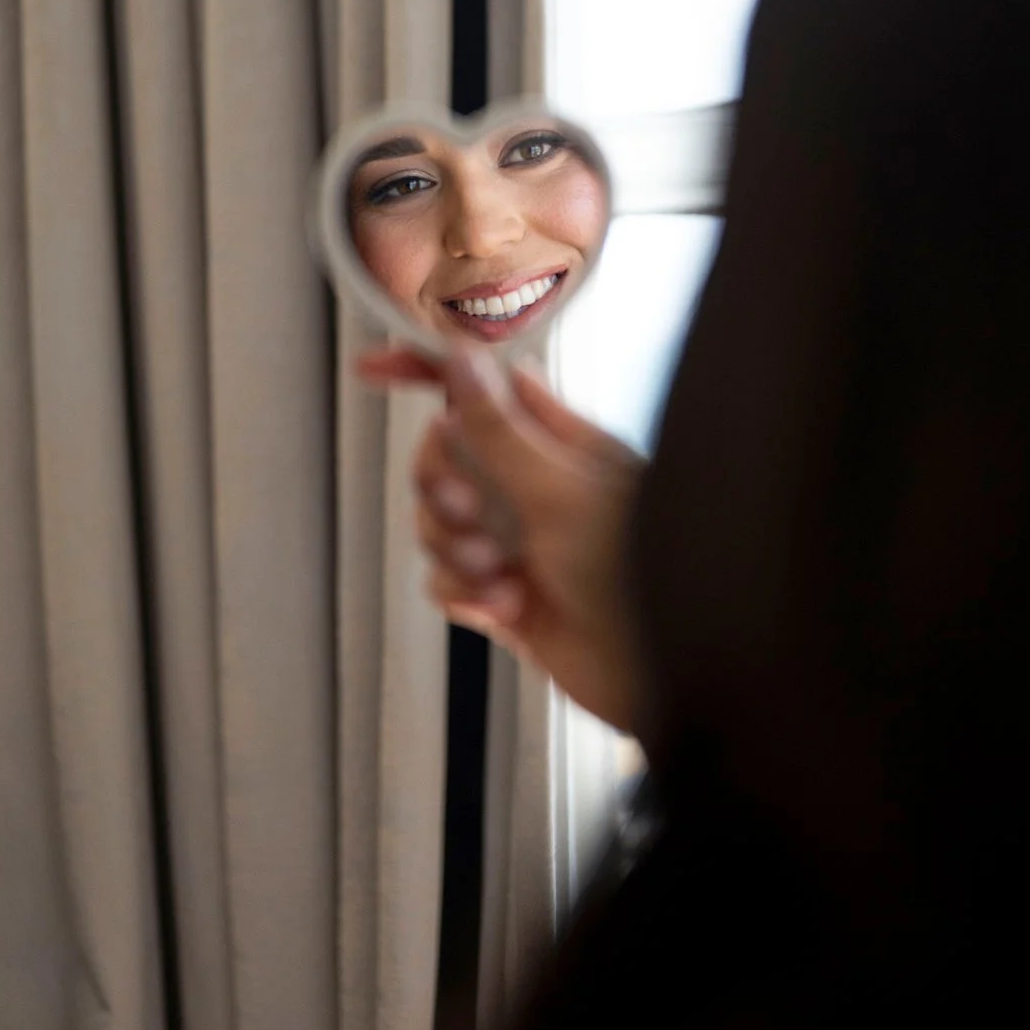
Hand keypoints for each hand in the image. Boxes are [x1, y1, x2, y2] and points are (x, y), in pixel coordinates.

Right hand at [358, 343, 648, 732]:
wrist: (657, 673)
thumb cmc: (635, 569)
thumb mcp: (559, 490)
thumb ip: (501, 428)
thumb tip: (462, 356)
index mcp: (561, 441)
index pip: (486, 387)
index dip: (430, 373)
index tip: (373, 367)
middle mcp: (537, 485)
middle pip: (446, 458)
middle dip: (441, 488)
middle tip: (470, 514)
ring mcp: (520, 539)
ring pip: (439, 523)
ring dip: (456, 549)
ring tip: (501, 573)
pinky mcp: (506, 594)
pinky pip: (448, 580)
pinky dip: (466, 593)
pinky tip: (506, 606)